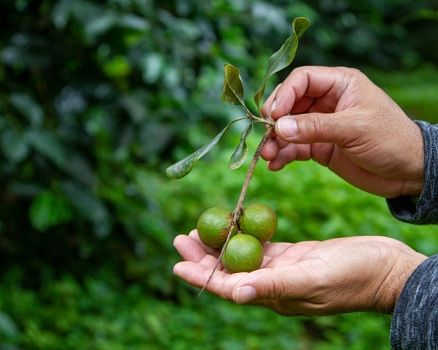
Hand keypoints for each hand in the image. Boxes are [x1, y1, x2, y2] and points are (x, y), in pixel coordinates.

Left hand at [173, 230, 425, 314]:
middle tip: (181, 237)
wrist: (384, 268)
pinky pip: (262, 245)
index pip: (229, 287)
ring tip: (199, 229)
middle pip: (229, 270)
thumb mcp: (313, 279)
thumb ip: (275, 286)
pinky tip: (234, 223)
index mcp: (274, 296)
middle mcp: (273, 285)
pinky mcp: (293, 255)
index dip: (201, 276)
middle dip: (203, 255)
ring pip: (243, 256)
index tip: (178, 263)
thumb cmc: (354, 277)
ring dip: (220, 243)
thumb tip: (237, 293)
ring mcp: (283, 269)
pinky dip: (245, 235)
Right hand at [261, 66, 423, 197]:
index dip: (284, 95)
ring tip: (267, 156)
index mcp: (340, 84)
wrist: (407, 172)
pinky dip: (283, 155)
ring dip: (275, 141)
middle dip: (275, 120)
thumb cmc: (390, 140)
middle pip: (289, 104)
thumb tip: (279, 128)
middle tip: (266, 136)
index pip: (302, 80)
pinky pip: (294, 148)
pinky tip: (275, 165)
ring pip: (288, 128)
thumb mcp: (354, 129)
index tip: (273, 116)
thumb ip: (315, 127)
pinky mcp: (319, 147)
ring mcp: (321, 125)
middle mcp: (327, 101)